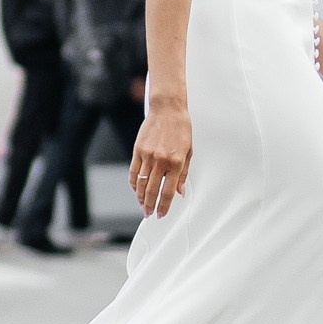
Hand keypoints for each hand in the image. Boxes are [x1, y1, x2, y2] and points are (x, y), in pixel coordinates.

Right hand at [129, 94, 191, 216]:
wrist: (168, 109)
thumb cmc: (181, 130)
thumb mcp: (188, 152)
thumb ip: (183, 174)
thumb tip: (180, 193)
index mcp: (176, 162)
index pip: (168, 192)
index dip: (164, 207)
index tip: (161, 214)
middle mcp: (161, 161)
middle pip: (152, 191)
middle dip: (150, 206)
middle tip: (149, 214)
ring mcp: (148, 155)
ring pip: (141, 184)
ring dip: (140, 198)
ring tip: (142, 205)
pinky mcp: (138, 150)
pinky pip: (134, 172)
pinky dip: (134, 183)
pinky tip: (136, 190)